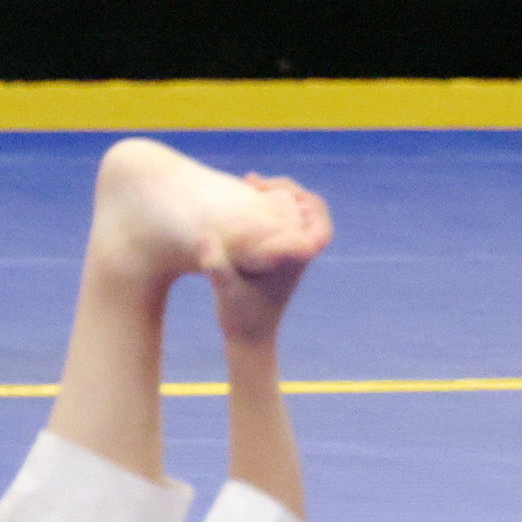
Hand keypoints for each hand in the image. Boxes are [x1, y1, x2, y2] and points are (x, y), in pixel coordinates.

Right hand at [204, 175, 331, 351]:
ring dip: (275, 195)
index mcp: (296, 255)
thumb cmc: (240, 318)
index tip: (268, 189)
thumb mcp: (224, 290)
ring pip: (293, 212)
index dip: (299, 196)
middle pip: (307, 206)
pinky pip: (280, 221)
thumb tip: (204, 239)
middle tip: (253, 181)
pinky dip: (266, 208)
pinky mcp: (276, 255)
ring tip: (249, 185)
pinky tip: (242, 205)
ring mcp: (288, 252)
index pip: (317, 215)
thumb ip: (215, 266)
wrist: (249, 340)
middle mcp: (298, 251)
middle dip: (284, 188)